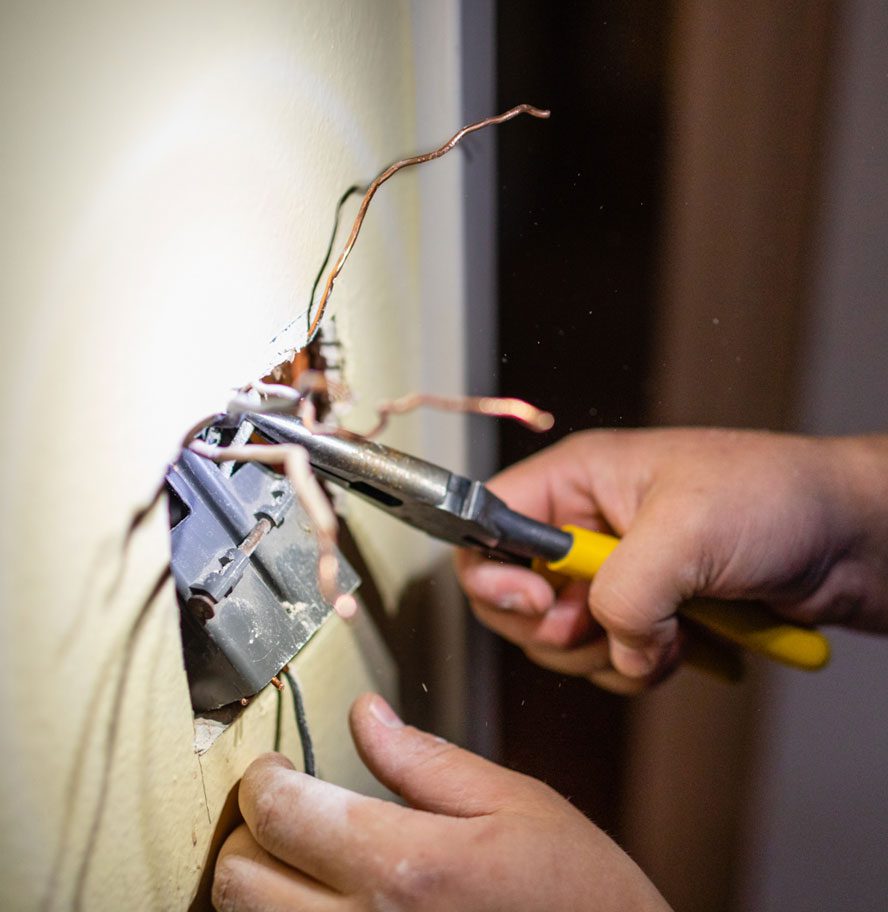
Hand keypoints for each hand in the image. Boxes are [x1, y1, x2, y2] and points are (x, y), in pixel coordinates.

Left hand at [212, 694, 668, 910]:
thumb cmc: (578, 893)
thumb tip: (364, 715)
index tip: (273, 766)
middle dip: (246, 833)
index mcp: (409, 868)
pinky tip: (320, 902)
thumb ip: (424, 760)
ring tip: (298, 856)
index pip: (281, 815)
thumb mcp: (512, 804)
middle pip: (239, 883)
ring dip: (257, 887)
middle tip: (283, 807)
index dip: (261, 778)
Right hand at [455, 429, 887, 685]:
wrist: (849, 538)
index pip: (488, 525)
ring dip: (611, 653)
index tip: (537, 603)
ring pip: (561, 637)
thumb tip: (612, 642)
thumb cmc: (776, 496)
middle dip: (562, 627)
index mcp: (576, 480)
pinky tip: (685, 645)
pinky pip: (607, 657)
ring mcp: (613, 572)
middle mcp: (583, 526)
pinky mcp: (644, 611)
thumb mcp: (690, 530)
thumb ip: (626, 590)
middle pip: (514, 596)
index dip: (494, 573)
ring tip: (670, 631)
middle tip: (607, 625)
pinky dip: (640, 666)